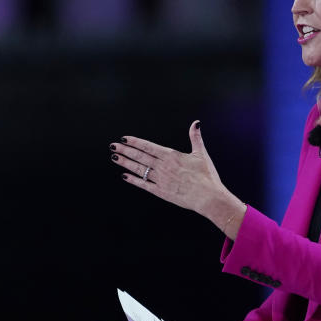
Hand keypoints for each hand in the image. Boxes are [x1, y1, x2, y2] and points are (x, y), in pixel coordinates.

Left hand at [111, 121, 245, 236]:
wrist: (208, 197)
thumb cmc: (206, 176)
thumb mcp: (201, 154)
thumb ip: (196, 138)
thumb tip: (196, 123)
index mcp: (171, 156)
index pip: (148, 146)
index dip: (135, 142)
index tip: (124, 139)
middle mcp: (163, 166)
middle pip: (140, 156)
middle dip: (125, 151)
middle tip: (113, 146)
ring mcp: (160, 180)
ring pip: (139, 169)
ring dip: (126, 163)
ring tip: (114, 158)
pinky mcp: (161, 192)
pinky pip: (144, 185)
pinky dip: (133, 180)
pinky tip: (125, 176)